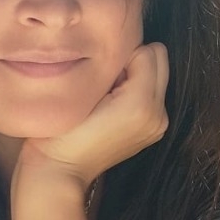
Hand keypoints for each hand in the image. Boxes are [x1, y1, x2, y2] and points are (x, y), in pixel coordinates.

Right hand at [14, 43, 169, 192]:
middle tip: (107, 80)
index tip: (100, 73)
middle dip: (135, 62)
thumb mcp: (82, 91)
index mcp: (142, 104)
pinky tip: (112, 105)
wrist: (59, 170)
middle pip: (159, 60)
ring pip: (157, 74)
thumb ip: (110, 66)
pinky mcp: (152, 129)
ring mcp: (157, 124)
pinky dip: (136, 91)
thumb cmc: (62, 131)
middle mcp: (158, 114)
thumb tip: (120, 48)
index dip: (120, 55)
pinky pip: (152, 93)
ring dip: (136, 76)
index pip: (147, 51)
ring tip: (108, 93)